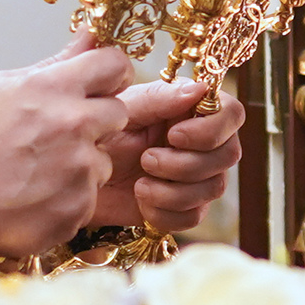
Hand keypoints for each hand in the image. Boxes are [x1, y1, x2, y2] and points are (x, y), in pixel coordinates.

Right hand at [0, 44, 137, 259]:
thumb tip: (88, 36)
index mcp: (54, 89)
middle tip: (63, 132)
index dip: (112, 72)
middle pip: (118, 112)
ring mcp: (81, 168)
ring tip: (40, 169)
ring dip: (82, 161)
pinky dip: (69, 195)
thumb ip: (53, 64)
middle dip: (97, 119)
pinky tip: (37, 194)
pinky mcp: (80, 205)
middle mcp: (74, 125)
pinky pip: (89, 193)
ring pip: (102, 157)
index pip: (114, 64)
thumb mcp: (0, 88)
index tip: (105, 82)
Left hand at [91, 80, 247, 233]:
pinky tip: (142, 201)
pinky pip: (194, 216)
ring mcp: (195, 177)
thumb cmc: (96, 133)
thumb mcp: (122, 109)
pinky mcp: (182, 207)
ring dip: (174, 191)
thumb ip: (159, 99)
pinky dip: (166, 212)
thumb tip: (201, 88)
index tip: (174, 135)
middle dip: (187, 164)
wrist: (73, 176)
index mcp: (189, 110)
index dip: (212, 129)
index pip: (231, 113)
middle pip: (228, 154)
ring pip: (214, 188)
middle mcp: (200, 142)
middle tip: (146, 161)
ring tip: (139, 184)